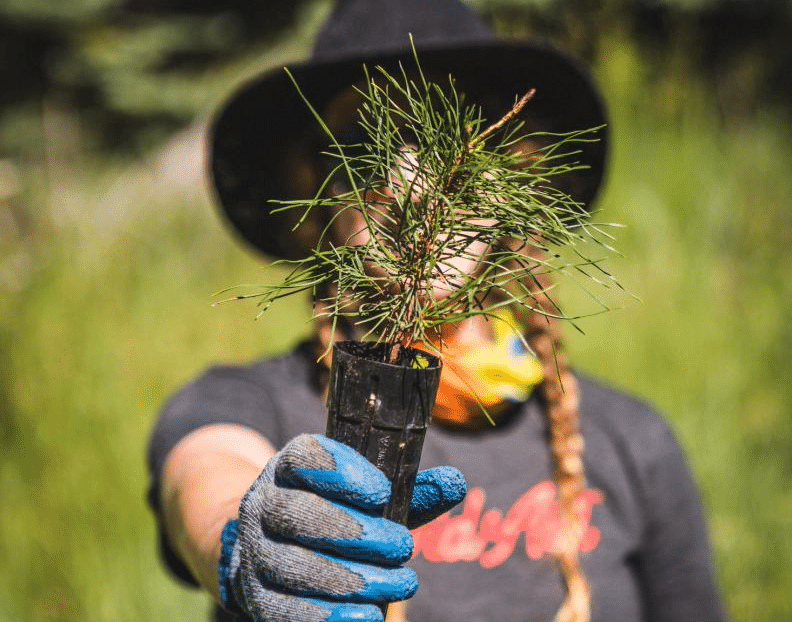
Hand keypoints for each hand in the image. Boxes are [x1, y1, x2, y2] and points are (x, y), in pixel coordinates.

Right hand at [218, 433, 465, 621]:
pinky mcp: (258, 596)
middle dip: (353, 532)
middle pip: (297, 513)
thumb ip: (410, 491)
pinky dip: (326, 617)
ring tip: (401, 584)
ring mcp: (256, 551)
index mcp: (293, 467)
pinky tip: (367, 618)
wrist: (277, 550)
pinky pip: (284, 610)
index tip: (382, 493)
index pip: (304, 456)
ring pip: (292, 564)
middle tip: (403, 546)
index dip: (341, 471)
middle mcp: (266, 503)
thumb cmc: (338, 514)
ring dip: (349, 579)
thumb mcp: (371, 498)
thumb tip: (455, 481)